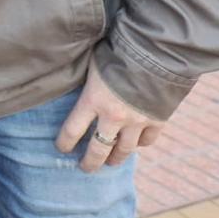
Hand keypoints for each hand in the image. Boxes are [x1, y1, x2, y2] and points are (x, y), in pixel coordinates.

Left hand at [55, 58, 164, 172]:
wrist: (157, 50)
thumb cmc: (119, 49)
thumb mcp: (93, 61)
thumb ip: (86, 77)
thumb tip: (70, 72)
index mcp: (92, 101)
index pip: (72, 131)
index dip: (64, 143)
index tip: (61, 148)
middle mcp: (113, 116)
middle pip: (98, 149)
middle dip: (90, 162)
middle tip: (85, 168)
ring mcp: (137, 121)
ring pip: (124, 150)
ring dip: (116, 158)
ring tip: (111, 163)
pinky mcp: (157, 119)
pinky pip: (148, 140)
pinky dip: (141, 144)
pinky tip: (137, 144)